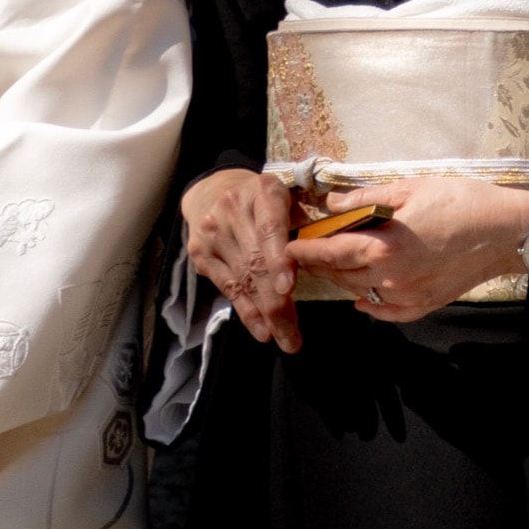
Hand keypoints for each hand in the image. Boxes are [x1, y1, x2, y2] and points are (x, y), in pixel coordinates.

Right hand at [181, 168, 304, 353]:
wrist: (213, 190)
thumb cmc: (263, 199)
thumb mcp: (287, 197)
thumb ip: (306, 222)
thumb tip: (328, 257)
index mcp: (262, 191)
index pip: (270, 229)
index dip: (279, 260)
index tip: (289, 288)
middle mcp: (232, 209)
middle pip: (256, 262)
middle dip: (277, 303)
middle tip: (295, 336)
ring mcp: (212, 232)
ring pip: (243, 280)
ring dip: (266, 315)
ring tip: (286, 339)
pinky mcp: (200, 253)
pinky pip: (228, 288)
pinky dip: (246, 312)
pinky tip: (262, 330)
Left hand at [288, 179, 528, 322]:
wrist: (504, 231)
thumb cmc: (459, 201)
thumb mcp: (409, 189)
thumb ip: (365, 199)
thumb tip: (331, 202)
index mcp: (383, 247)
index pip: (330, 252)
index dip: (305, 250)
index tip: (287, 246)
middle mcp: (390, 278)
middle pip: (341, 274)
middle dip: (321, 263)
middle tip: (306, 252)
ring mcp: (407, 297)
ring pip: (359, 292)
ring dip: (343, 279)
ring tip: (333, 265)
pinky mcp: (423, 306)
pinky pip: (385, 312)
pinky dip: (369, 303)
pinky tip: (362, 294)